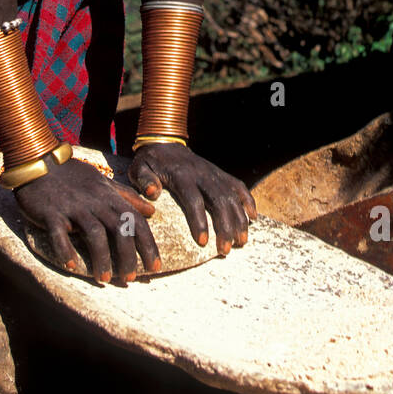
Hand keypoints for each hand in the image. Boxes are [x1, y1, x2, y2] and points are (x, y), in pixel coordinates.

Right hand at [13, 157, 159, 283]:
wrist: (39, 161)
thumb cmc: (73, 175)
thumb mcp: (103, 182)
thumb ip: (126, 196)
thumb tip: (151, 210)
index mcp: (108, 196)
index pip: (135, 221)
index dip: (147, 244)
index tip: (155, 266)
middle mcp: (94, 202)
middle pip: (119, 229)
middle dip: (127, 256)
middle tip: (130, 279)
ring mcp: (73, 207)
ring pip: (94, 234)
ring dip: (101, 258)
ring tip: (104, 278)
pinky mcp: (51, 213)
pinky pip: (59, 234)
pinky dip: (66, 250)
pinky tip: (72, 266)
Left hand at [128, 143, 256, 254]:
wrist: (166, 142)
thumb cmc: (151, 162)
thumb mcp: (139, 168)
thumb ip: (144, 180)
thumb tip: (152, 193)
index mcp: (182, 176)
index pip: (193, 200)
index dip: (199, 221)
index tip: (202, 242)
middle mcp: (202, 174)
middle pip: (219, 201)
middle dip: (225, 227)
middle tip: (225, 250)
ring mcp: (214, 174)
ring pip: (232, 197)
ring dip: (239, 219)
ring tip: (240, 242)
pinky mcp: (221, 174)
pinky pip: (239, 186)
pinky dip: (248, 201)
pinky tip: (253, 218)